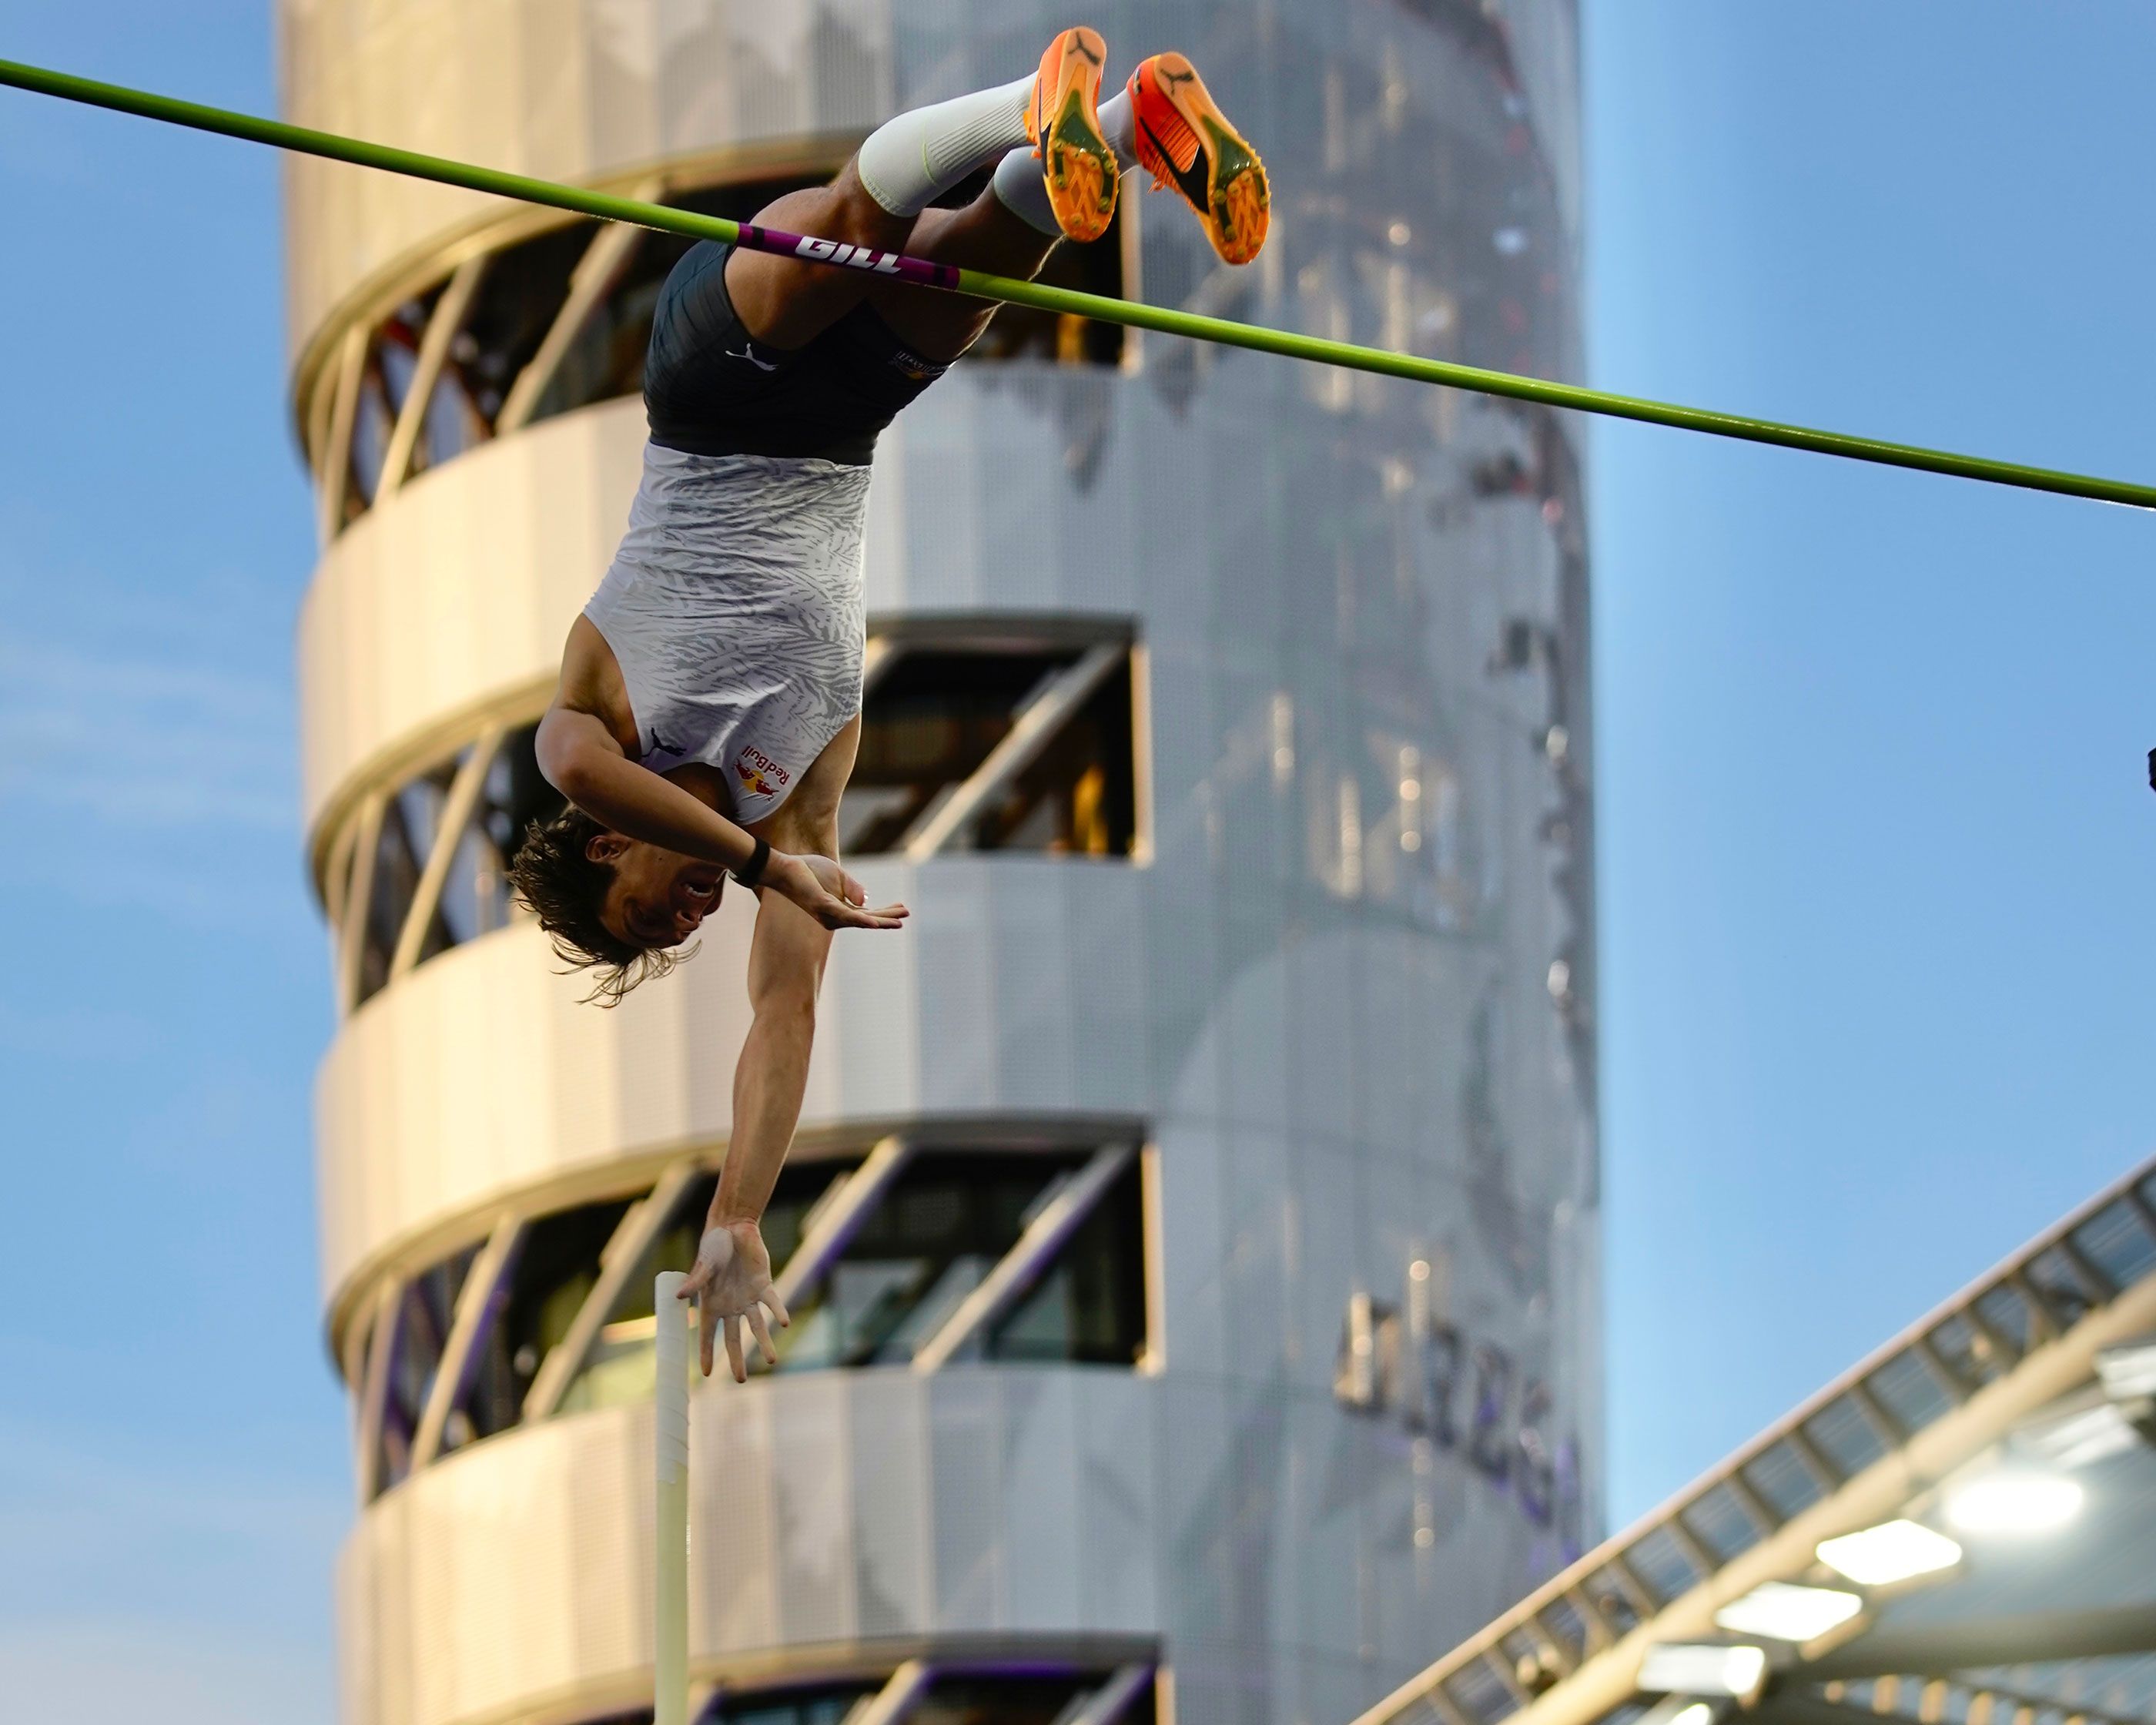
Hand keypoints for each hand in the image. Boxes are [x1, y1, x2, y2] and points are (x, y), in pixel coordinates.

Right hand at [678, 1220, 791, 1381]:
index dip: (706, 1354)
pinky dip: (778, 1312)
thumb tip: (679, 1297)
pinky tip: (784, 1323)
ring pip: (757, 1326)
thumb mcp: (704, 1265)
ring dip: (764, 1342)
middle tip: (740, 1380)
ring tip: (771, 1361)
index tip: (706, 1375)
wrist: (733, 1228)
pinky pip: (772, 1302)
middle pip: (733, 1339)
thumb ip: (695, 1282)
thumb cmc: (713, 1247)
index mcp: (711, 1305)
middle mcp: (730, 1306)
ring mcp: (748, 1298)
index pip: (708, 1335)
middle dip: (736, 1360)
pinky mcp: (764, 1285)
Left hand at [767, 852, 908, 931]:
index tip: (903, 907)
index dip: (885, 912)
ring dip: (881, 921)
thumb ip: (853, 888)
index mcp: (839, 910)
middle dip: (887, 917)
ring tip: (899, 921)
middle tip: (907, 913)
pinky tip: (876, 923)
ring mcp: (829, 914)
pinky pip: (846, 916)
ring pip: (860, 920)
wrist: (786, 867)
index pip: (867, 914)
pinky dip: (862, 921)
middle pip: (867, 920)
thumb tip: (867, 900)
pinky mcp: (824, 906)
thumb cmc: (809, 871)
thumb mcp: (838, 876)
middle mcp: (835, 917)